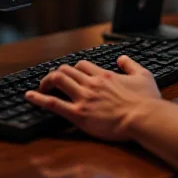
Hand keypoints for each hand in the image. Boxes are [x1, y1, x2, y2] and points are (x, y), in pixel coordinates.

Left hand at [26, 56, 160, 141]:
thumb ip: (130, 65)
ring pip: (58, 80)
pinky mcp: (79, 114)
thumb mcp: (144, 75)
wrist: (145, 118)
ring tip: (41, 86)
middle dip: (57, 73)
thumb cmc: (147, 101)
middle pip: (67, 70)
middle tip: (53, 80)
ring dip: (47, 81)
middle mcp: (91, 83)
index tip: (72, 74)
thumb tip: (121, 58)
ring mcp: (84, 98)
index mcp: (105, 75)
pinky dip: (39, 98)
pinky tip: (30, 96)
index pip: (83, 65)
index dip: (75, 68)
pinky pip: (53, 103)